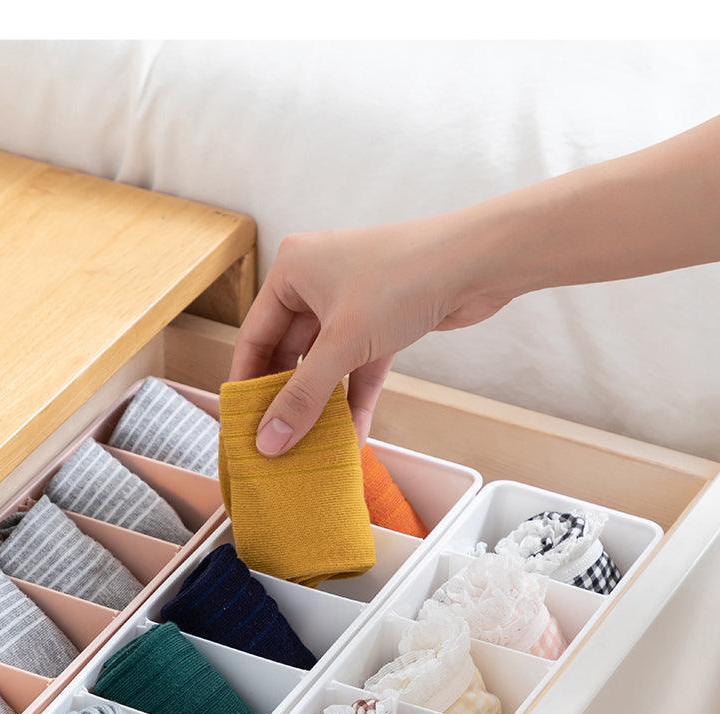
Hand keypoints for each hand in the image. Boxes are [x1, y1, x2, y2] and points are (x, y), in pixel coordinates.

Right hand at [229, 219, 512, 455]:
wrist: (477, 262)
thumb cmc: (402, 280)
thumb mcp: (342, 345)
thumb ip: (303, 397)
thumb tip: (268, 442)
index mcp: (291, 271)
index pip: (254, 336)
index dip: (247, 382)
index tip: (242, 425)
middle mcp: (316, 283)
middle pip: (289, 353)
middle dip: (288, 399)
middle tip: (276, 442)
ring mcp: (350, 303)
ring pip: (326, 364)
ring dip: (322, 404)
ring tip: (311, 446)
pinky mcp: (382, 322)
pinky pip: (358, 368)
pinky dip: (355, 398)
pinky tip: (353, 436)